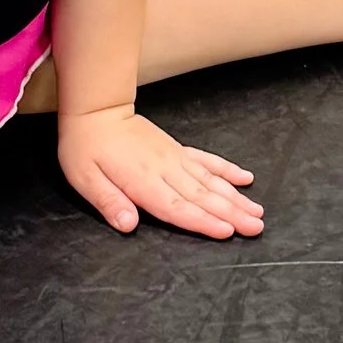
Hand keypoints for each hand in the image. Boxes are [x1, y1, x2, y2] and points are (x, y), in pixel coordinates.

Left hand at [59, 105, 261, 239]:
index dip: (202, 221)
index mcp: (143, 181)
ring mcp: (175, 158)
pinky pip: (207, 160)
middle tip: (256, 228)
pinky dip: (227, 170)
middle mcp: (165, 170)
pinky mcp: (177, 149)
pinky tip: (246, 179)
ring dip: (236, 198)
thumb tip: (128, 225)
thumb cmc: (86, 147)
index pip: (177, 206)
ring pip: (211, 181)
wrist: (97, 111)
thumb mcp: (85, 178)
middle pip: (202, 197)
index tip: (227, 231)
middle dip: (232, 214)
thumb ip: (108, 202)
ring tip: (258, 212)